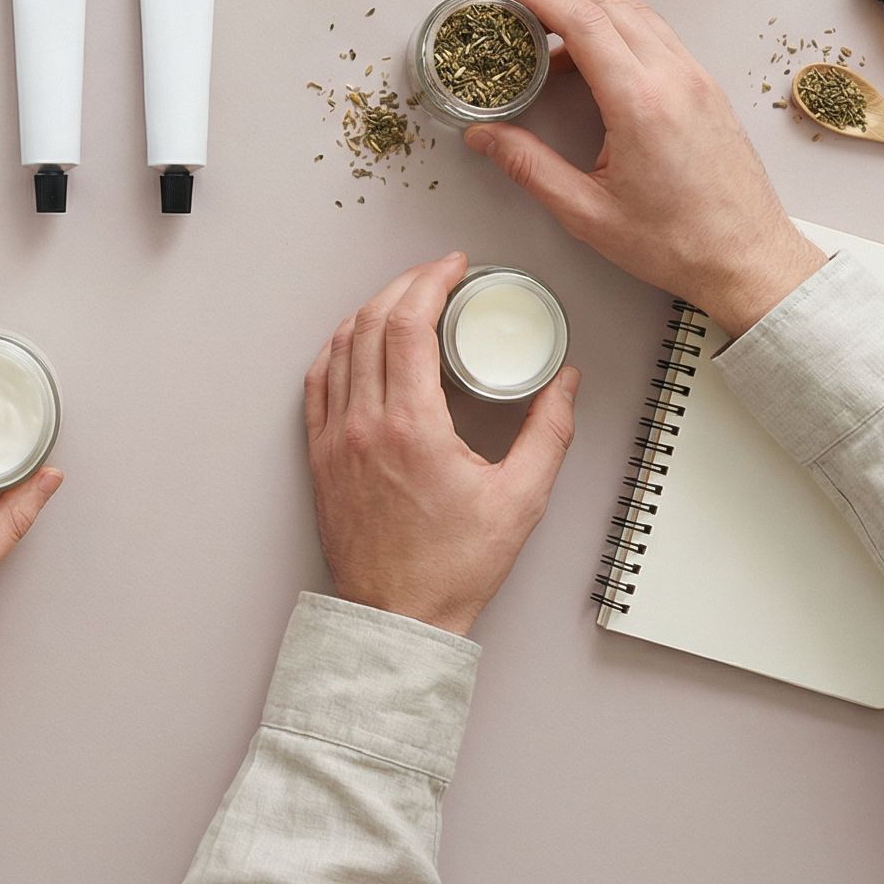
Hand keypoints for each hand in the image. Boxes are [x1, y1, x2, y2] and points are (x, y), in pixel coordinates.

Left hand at [304, 253, 580, 635]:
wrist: (398, 617)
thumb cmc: (454, 568)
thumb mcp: (521, 499)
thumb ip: (549, 432)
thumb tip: (565, 382)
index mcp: (412, 427)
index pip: (408, 324)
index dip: (431, 281)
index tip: (453, 267)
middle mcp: (365, 424)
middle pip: (371, 323)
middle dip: (405, 285)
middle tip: (437, 275)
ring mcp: (335, 439)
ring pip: (340, 346)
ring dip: (371, 310)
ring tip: (405, 299)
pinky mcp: (321, 456)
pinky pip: (318, 381)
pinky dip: (338, 348)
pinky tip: (356, 340)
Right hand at [464, 0, 826, 336]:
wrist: (749, 259)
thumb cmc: (678, 244)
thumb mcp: (588, 213)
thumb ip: (529, 167)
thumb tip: (484, 137)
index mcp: (641, 103)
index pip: (583, 22)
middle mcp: (673, 79)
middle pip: (609, 6)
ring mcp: (696, 80)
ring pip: (637, 15)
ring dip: (590, 4)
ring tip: (548, 20)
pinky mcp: (707, 89)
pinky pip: (658, 36)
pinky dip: (619, 26)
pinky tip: (593, 53)